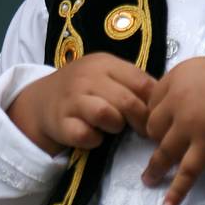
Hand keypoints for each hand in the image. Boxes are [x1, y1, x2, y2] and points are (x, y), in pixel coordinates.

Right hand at [8, 56, 151, 154]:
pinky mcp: (60, 122)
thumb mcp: (105, 76)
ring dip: (115, 126)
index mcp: (104, 63)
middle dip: (140, 120)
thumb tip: (164, 101)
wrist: (39, 102)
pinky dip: (94, 140)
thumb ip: (131, 84)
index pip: (141, 81)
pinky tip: (93, 137)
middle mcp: (87, 77)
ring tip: (112, 128)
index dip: (154, 102)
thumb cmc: (83, 91)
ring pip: (106, 115)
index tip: (157, 115)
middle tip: (142, 131)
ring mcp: (72, 99)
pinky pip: (86, 135)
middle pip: (127, 100)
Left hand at [142, 57, 204, 204]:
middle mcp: (178, 99)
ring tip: (148, 180)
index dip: (156, 115)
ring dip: (155, 168)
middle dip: (157, 138)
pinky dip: (177, 190)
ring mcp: (190, 123)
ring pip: (164, 150)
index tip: (160, 126)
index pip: (154, 101)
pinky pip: (187, 171)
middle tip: (163, 147)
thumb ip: (189, 84)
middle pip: (154, 126)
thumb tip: (179, 104)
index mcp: (179, 76)